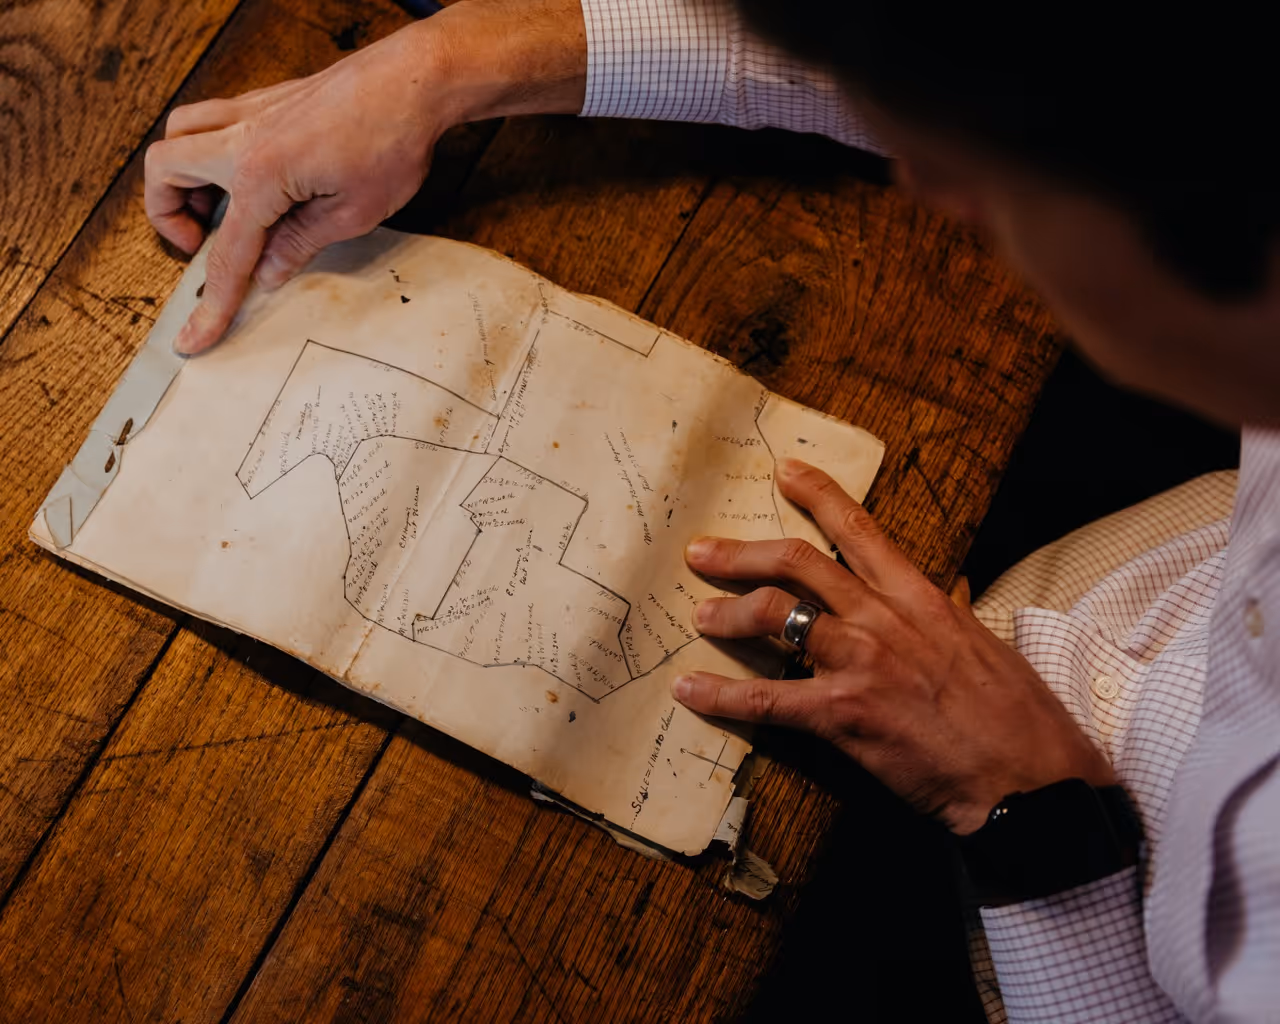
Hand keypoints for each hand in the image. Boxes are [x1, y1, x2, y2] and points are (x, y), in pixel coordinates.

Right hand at [145, 0, 586, 355]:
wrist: (415, 80)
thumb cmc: (392, 142)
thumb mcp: (354, 212)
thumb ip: (301, 243)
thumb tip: (268, 272)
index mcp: (259, 175)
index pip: (226, 253)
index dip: (212, 303)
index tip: (193, 337)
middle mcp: (242, 138)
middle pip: (164, 172)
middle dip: (168, 215)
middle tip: (203, 243)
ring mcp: (251, 112)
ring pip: (178, 134)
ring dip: (182, 176)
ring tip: (222, 209)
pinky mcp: (267, 99)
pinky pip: (212, 120)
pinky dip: (211, 150)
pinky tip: (251, 177)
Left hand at [674, 458, 1114, 834]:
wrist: (1029, 777)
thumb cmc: (1016, 717)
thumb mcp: (984, 645)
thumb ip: (948, 614)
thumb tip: (947, 592)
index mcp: (919, 596)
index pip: (860, 528)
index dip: (818, 493)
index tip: (785, 472)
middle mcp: (883, 618)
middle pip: (797, 562)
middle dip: (741, 554)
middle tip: (702, 553)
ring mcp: (860, 662)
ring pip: (776, 614)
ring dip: (728, 613)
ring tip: (700, 618)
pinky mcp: (843, 715)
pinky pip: (766, 699)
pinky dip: (721, 695)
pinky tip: (691, 692)